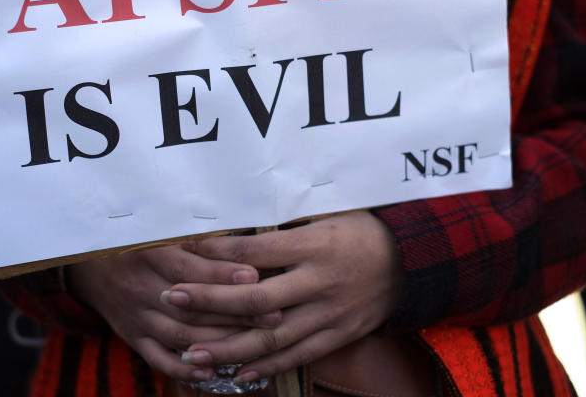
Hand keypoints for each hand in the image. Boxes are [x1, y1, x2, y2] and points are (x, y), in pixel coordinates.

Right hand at [66, 244, 281, 381]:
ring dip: (219, 341)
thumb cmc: (134, 240)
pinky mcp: (132, 337)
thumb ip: (193, 238)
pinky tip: (212, 371)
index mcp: (147, 255)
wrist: (86, 263)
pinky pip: (158, 358)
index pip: (188, 269)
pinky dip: (184, 368)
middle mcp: (140, 288)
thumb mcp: (157, 229)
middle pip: (191, 306)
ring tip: (254, 342)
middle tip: (272, 315)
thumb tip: (239, 239)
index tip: (254, 276)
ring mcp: (135, 316)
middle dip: (235, 312)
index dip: (221, 274)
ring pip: (180, 334)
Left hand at [166, 211, 404, 382]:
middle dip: (209, 301)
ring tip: (192, 352)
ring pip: (272, 337)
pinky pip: (299, 356)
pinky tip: (238, 373)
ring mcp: (330, 312)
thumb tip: (238, 216)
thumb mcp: (326, 212)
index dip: (216, 253)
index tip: (184, 251)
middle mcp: (319, 282)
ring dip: (229, 346)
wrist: (411, 260)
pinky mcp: (340, 334)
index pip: (254, 252)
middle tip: (173, 299)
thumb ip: (285, 221)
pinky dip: (267, 366)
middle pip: (255, 299)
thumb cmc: (361, 228)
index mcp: (313, 245)